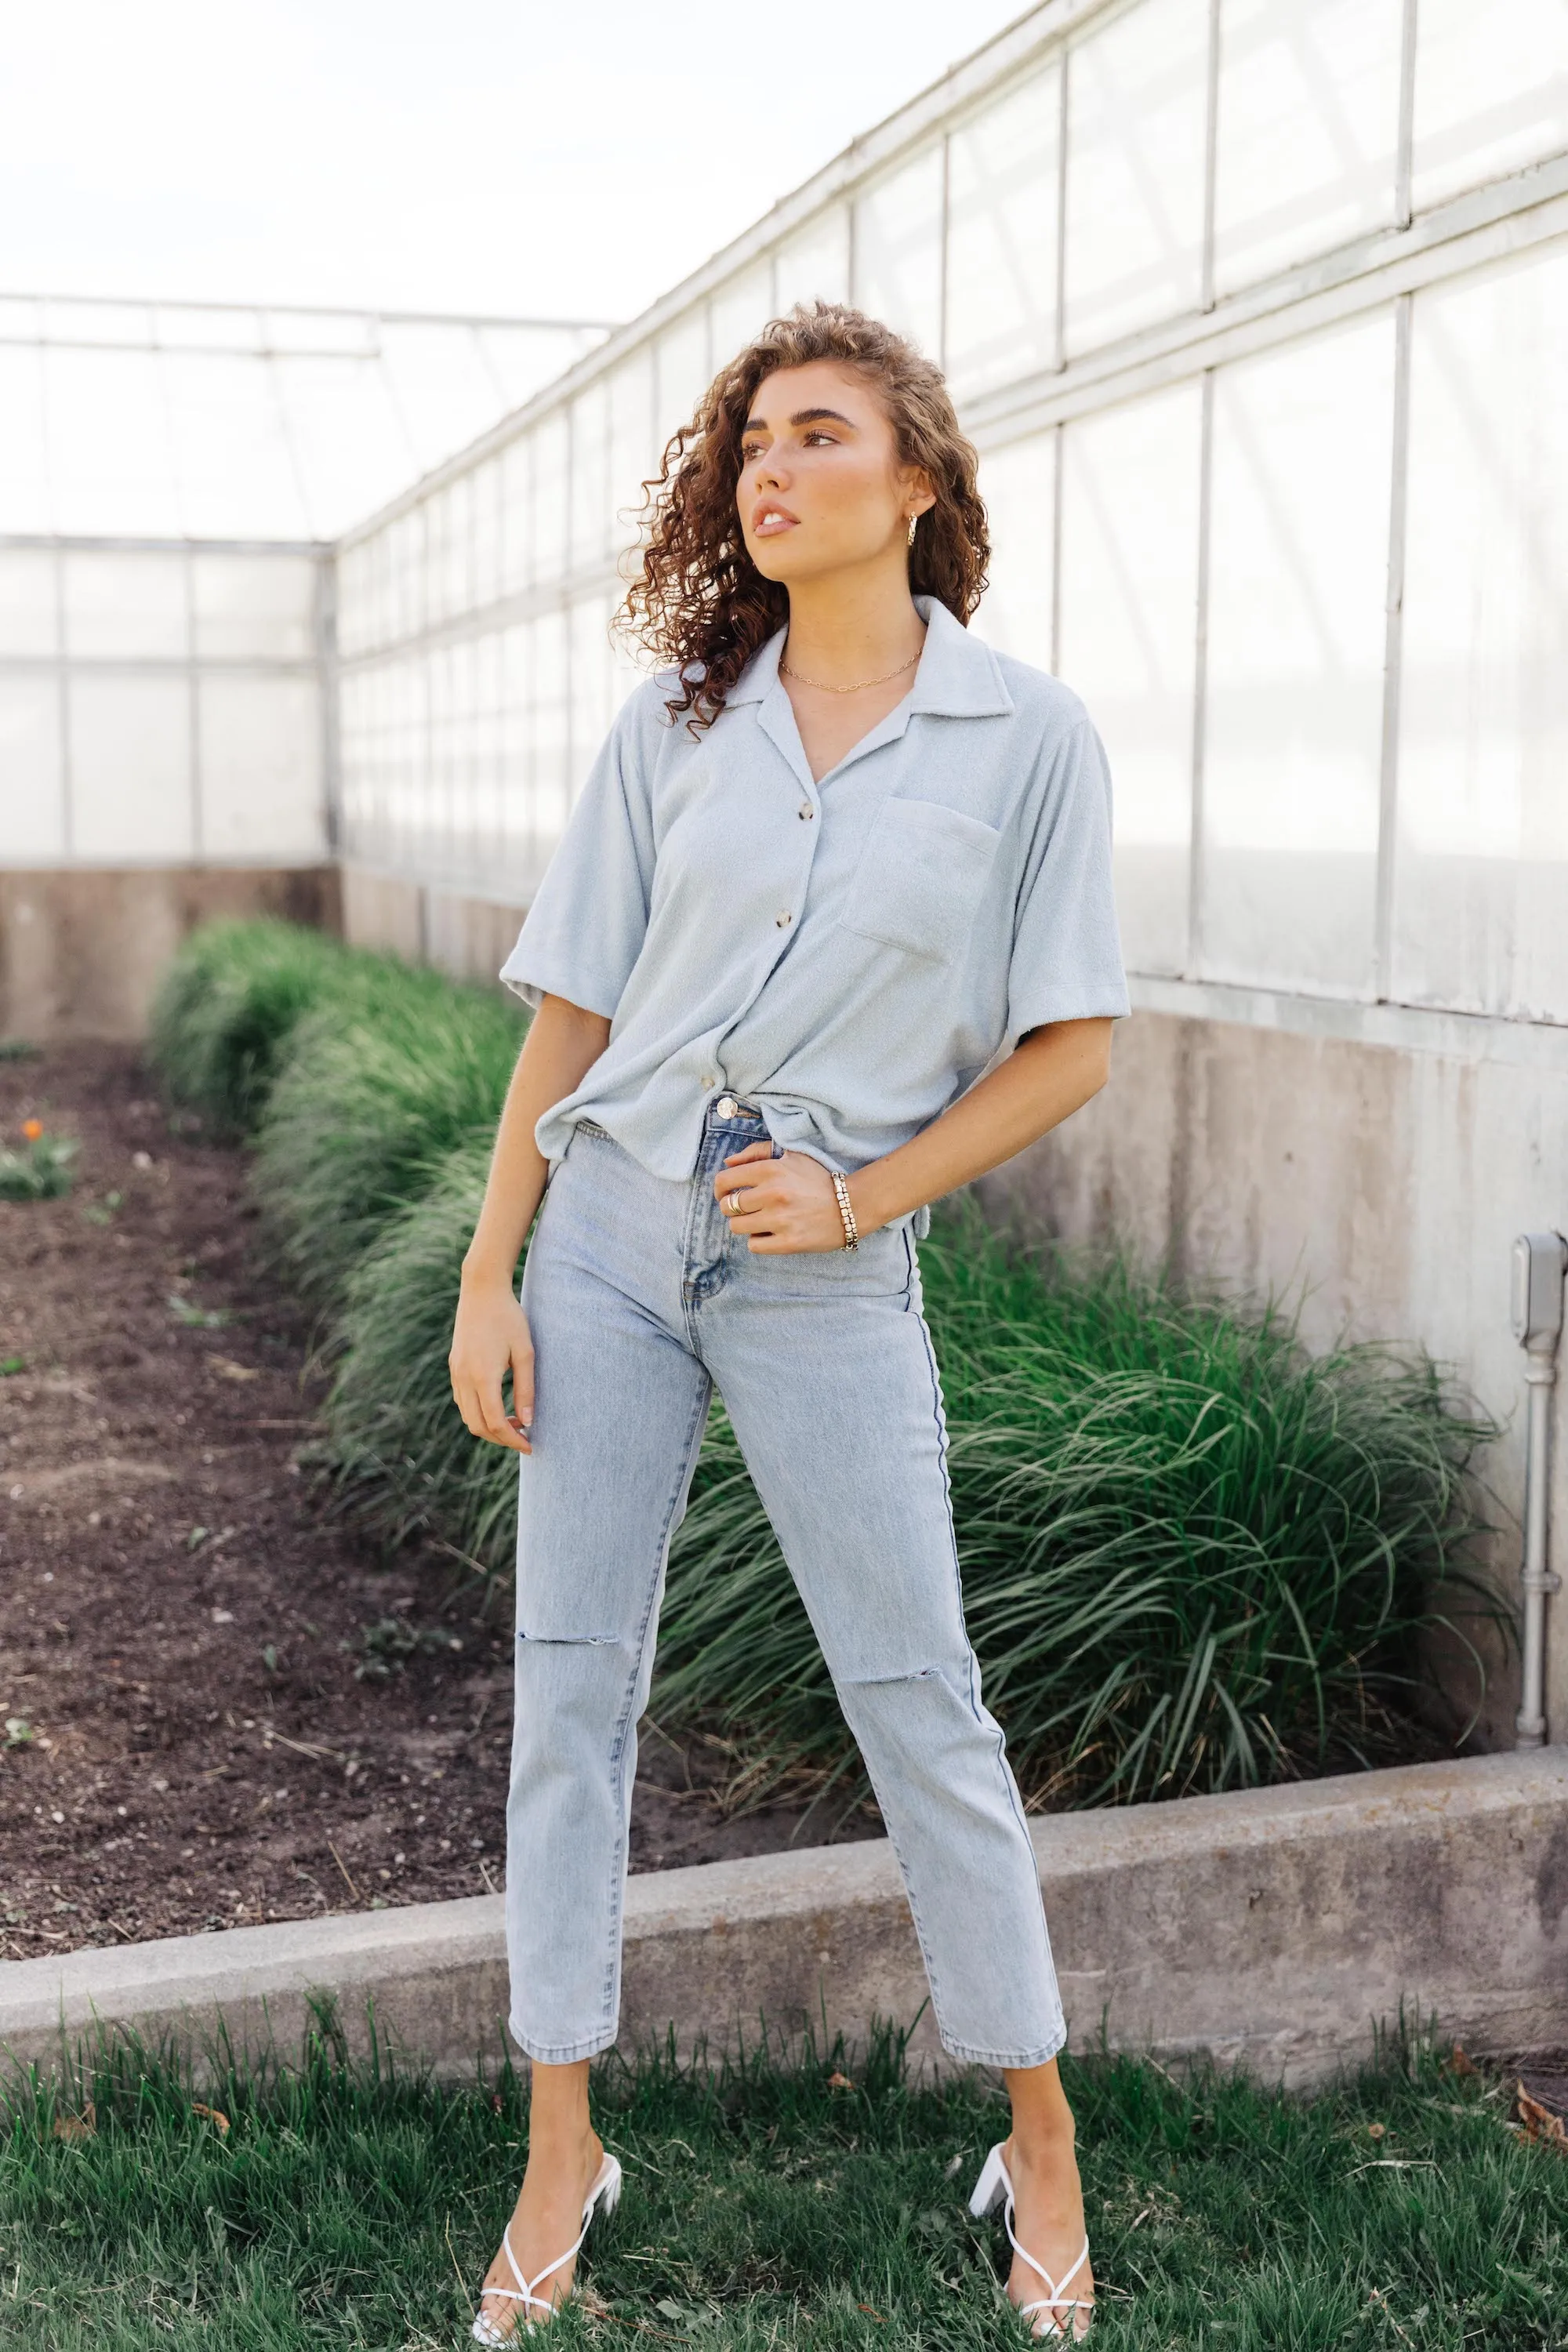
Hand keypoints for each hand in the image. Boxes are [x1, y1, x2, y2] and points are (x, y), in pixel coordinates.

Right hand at [449, 1276, 535, 1451]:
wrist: (481, 1291)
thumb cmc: (509, 1318)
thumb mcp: (525, 1352)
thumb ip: (526, 1389)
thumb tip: (529, 1421)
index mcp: (483, 1376)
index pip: (495, 1423)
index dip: (513, 1440)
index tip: (530, 1445)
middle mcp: (464, 1378)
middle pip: (477, 1426)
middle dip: (500, 1438)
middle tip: (524, 1437)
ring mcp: (456, 1373)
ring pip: (467, 1416)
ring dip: (489, 1426)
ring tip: (515, 1421)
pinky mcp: (454, 1366)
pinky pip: (463, 1401)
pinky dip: (479, 1412)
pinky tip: (498, 1404)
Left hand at [712, 1143, 854, 1253]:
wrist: (852, 1205)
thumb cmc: (818, 1179)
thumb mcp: (791, 1155)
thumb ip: (756, 1153)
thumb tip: (728, 1163)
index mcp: (770, 1169)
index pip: (723, 1181)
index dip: (720, 1190)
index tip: (726, 1194)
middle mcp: (772, 1194)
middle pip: (728, 1207)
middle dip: (733, 1209)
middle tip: (748, 1209)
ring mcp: (780, 1220)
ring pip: (737, 1227)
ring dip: (745, 1225)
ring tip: (761, 1221)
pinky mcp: (788, 1242)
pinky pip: (754, 1245)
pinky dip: (758, 1240)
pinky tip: (771, 1233)